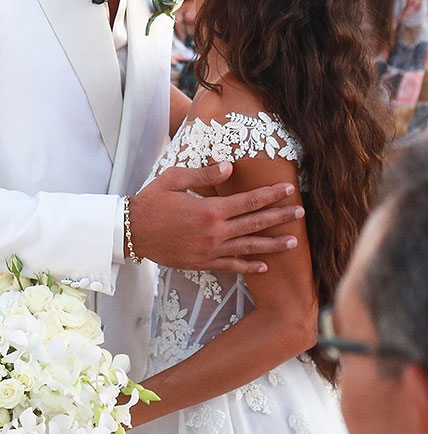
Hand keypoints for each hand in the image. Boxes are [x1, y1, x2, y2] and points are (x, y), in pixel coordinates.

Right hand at [128, 162, 302, 273]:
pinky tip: (264, 266)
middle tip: (301, 213)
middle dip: (280, 217)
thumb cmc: (151, 201)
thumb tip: (229, 167)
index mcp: (210, 210)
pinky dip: (249, 267)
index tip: (288, 190)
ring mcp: (211, 250)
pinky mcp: (203, 263)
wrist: (131, 232)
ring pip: (249, 248)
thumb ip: (204, 175)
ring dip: (273, 245)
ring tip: (293, 242)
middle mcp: (215, 232)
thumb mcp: (174, 179)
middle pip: (255, 224)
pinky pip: (232, 266)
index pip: (249, 201)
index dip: (270, 195)